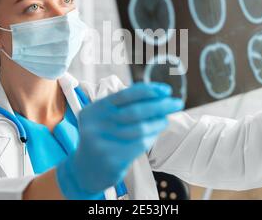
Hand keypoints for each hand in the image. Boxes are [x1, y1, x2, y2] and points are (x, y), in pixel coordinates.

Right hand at [55, 82, 183, 198]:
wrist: (85, 171)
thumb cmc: (101, 139)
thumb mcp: (104, 119)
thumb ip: (124, 108)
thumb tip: (158, 97)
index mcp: (94, 110)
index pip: (124, 95)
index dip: (147, 91)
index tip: (166, 90)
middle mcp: (96, 125)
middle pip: (135, 111)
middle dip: (160, 105)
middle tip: (176, 103)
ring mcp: (103, 143)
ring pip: (140, 128)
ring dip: (158, 122)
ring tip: (165, 120)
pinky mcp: (112, 159)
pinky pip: (140, 144)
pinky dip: (151, 137)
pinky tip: (155, 133)